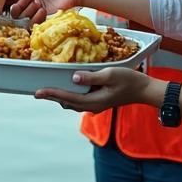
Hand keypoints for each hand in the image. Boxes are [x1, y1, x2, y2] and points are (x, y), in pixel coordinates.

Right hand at [6, 0, 66, 16]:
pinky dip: (35, 16)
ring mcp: (37, 10)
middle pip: (16, 10)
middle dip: (21, 3)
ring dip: (28, 9)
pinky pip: (33, 22)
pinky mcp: (43, 18)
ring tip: (38, 2)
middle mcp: (31, 2)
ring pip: (23, 17)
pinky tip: (42, 9)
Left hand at [34, 67, 152, 111]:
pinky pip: (79, 100)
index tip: (38, 92)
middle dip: (52, 97)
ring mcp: (95, 105)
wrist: (143, 90)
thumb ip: (91, 76)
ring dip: (60, 97)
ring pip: (72, 103)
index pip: (67, 98)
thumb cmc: (129, 80)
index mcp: (93, 101)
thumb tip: (73, 77)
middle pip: (66, 102)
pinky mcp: (98, 101)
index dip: (52, 94)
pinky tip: (67, 87)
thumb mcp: (110, 75)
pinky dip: (70, 96)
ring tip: (48, 90)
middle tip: (38, 91)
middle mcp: (91, 106)